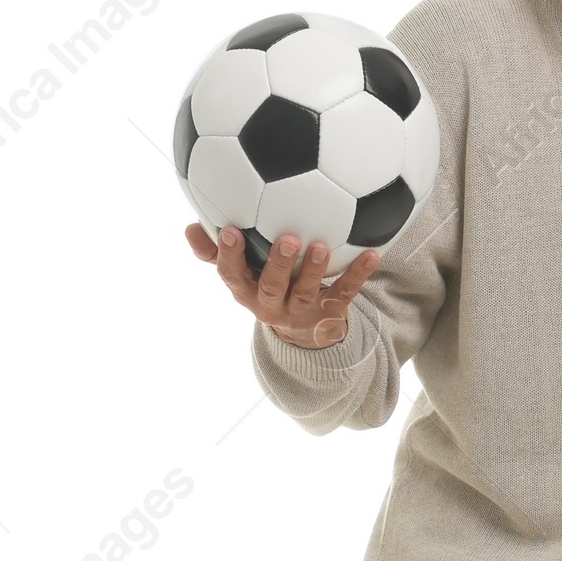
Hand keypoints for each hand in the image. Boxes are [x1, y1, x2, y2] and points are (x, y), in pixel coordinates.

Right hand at [184, 221, 378, 348]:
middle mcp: (271, 306)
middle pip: (271, 287)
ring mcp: (301, 312)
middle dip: (278, 265)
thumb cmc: (265, 287)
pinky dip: (359, 274)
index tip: (229, 230)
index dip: (228, 256)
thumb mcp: (240, 275)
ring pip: (306, 293)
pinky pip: (345, 293)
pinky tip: (372, 253)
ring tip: (322, 247)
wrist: (302, 332)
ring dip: (314, 270)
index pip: (232, 276)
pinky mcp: (329, 313)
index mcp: (247, 292)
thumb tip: (189, 228)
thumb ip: (216, 253)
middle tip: (287, 239)